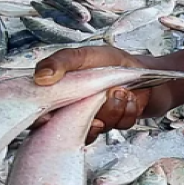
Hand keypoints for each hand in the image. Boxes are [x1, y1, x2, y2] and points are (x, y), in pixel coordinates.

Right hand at [34, 46, 149, 142]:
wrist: (142, 70)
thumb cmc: (110, 61)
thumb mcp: (84, 55)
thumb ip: (62, 61)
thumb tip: (41, 76)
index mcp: (61, 94)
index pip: (41, 115)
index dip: (42, 121)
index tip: (49, 117)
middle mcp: (75, 111)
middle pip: (69, 128)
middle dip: (87, 114)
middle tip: (100, 97)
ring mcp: (94, 120)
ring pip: (96, 129)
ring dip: (112, 108)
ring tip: (119, 91)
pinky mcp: (114, 125)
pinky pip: (118, 127)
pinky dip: (127, 111)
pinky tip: (130, 98)